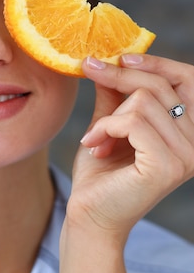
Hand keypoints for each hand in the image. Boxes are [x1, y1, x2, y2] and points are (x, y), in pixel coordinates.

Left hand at [69, 54, 193, 240]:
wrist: (89, 215)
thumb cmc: (100, 173)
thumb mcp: (110, 124)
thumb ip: (117, 95)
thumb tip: (113, 59)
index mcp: (191, 132)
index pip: (188, 80)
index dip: (156, 63)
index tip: (119, 57)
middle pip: (161, 86)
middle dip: (119, 78)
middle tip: (89, 72)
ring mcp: (186, 157)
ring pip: (144, 102)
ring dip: (108, 117)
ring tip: (95, 139)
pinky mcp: (166, 166)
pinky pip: (132, 122)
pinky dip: (105, 128)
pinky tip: (95, 146)